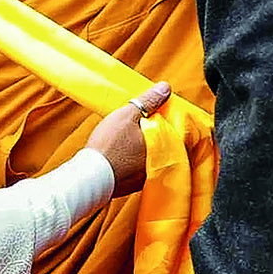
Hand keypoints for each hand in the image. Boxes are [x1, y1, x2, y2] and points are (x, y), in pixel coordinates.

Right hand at [84, 81, 170, 196]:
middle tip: (151, 125)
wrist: (91, 176)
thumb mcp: (128, 115)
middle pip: (168, 148)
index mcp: (165, 147)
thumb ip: (148, 101)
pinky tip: (125, 155)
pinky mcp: (133, 186)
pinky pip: (140, 170)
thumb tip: (165, 87)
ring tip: (136, 138)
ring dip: (149, 150)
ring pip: (154, 159)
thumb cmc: (109, 145)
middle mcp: (161, 165)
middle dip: (162, 137)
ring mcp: (147, 178)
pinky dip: (136, 162)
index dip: (176, 125)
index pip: (182, 136)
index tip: (168, 117)